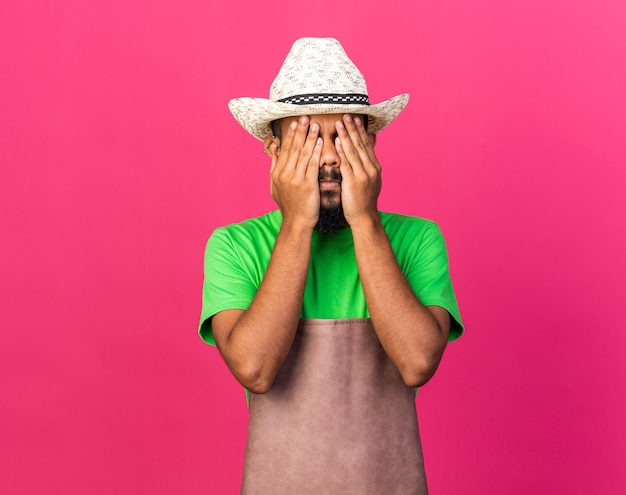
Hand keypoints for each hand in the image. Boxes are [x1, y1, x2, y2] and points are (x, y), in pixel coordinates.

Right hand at [267, 116, 322, 230]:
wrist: (297, 222)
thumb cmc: (289, 206)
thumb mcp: (275, 187)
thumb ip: (274, 169)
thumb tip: (273, 154)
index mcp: (277, 173)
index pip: (285, 150)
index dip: (291, 135)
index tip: (296, 122)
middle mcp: (285, 174)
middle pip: (293, 148)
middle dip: (300, 131)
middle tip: (305, 117)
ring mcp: (295, 179)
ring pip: (303, 154)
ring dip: (309, 138)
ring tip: (315, 125)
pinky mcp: (307, 184)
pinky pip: (312, 164)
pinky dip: (316, 152)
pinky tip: (320, 142)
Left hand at [335, 114, 380, 226]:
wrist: (364, 217)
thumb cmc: (362, 200)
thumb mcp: (368, 180)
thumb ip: (366, 165)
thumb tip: (363, 153)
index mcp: (374, 167)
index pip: (366, 145)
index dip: (360, 131)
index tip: (355, 118)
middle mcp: (371, 168)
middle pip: (361, 144)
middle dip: (353, 128)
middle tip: (347, 114)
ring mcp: (364, 175)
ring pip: (354, 151)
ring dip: (347, 135)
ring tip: (340, 122)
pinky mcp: (355, 181)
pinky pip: (347, 163)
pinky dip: (343, 151)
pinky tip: (338, 141)